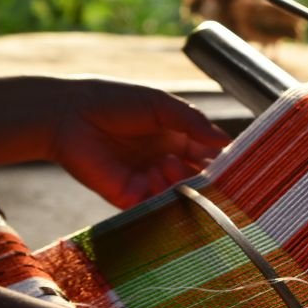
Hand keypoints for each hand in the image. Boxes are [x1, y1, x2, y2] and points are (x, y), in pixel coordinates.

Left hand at [48, 78, 230, 207]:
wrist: (67, 115)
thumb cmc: (112, 101)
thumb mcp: (161, 104)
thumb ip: (193, 122)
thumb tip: (224, 141)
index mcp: (175, 138)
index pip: (208, 154)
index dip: (223, 159)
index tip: (239, 164)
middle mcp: (165, 161)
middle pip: (198, 178)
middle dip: (209, 178)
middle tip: (219, 177)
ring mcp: (149, 181)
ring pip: (182, 193)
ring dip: (182, 180)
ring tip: (167, 162)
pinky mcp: (130, 197)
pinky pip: (157, 205)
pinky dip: (164, 194)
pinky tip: (157, 173)